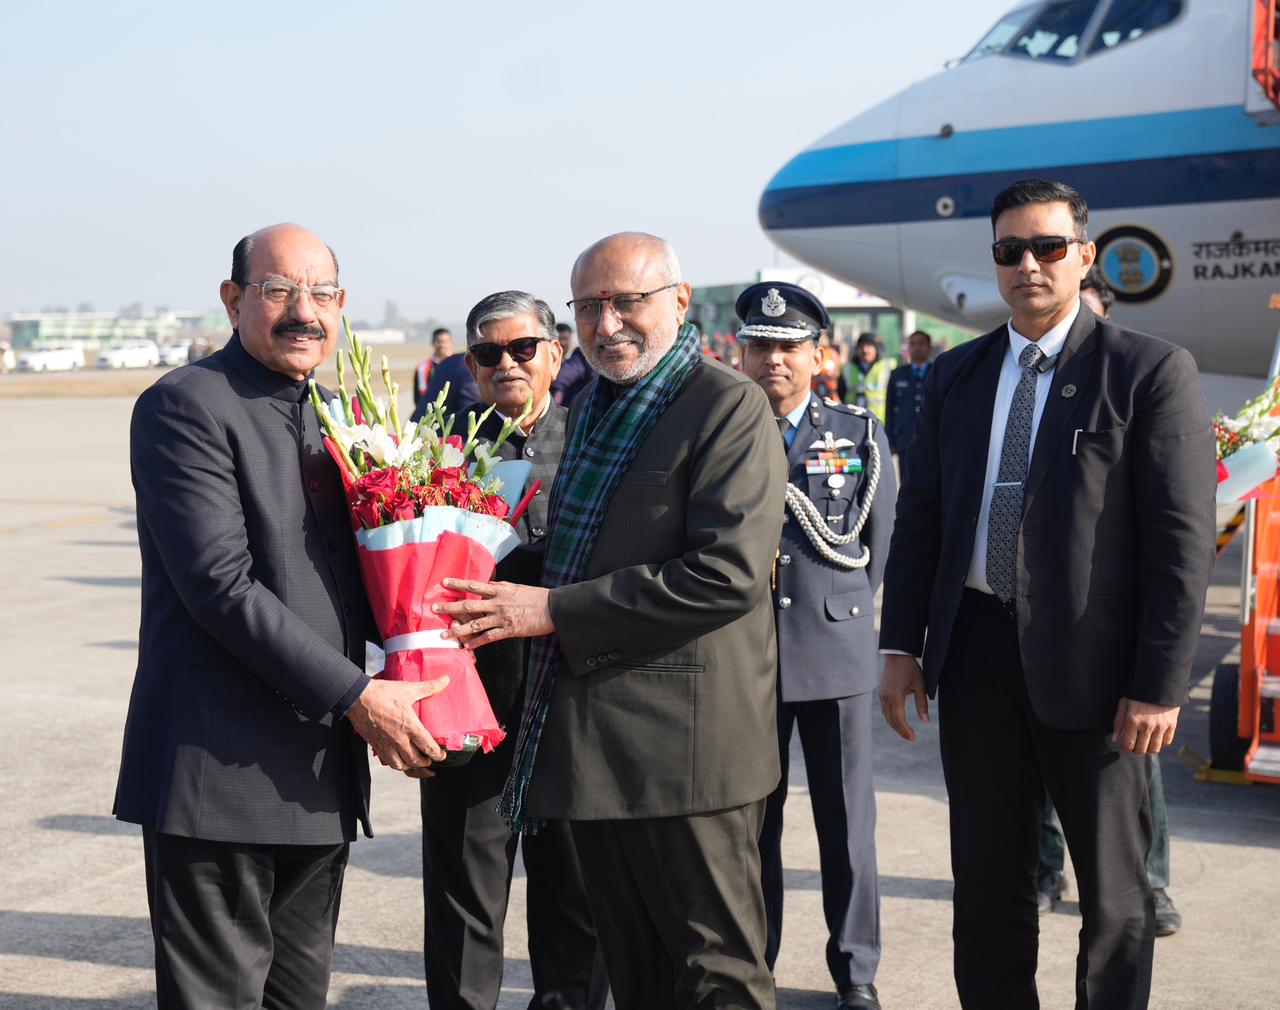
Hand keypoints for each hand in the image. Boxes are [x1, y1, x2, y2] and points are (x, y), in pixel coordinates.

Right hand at [346, 677, 449, 773]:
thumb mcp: (408, 689)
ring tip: (418, 765)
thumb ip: (429, 687)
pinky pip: (389, 762)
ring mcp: (386, 745)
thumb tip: (446, 680)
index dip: (438, 754)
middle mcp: (398, 739)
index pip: (428, 747)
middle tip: (432, 760)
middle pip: (416, 760)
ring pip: (402, 765)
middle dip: (426, 762)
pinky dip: (398, 765)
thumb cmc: (382, 693)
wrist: (356, 698)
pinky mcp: (376, 746)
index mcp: (409, 726)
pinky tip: (402, 762)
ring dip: (412, 767)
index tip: (442, 755)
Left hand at [434, 579, 554, 647]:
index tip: (443, 582)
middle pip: (469, 605)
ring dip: (458, 630)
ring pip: (475, 624)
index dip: (458, 584)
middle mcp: (497, 603)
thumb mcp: (516, 587)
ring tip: (444, 634)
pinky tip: (466, 647)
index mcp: (499, 590)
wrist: (552, 608)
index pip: (474, 586)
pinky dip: (476, 643)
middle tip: (434, 608)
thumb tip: (488, 586)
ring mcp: (501, 618)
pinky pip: (488, 638)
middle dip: (450, 607)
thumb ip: (500, 588)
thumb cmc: (536, 596)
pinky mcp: (508, 630)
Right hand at [880, 654, 928, 741]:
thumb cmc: (910, 669)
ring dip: (896, 726)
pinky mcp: (881, 693)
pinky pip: (885, 711)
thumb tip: (925, 721)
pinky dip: (892, 718)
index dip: (906, 732)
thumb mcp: (920, 685)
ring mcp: (882, 696)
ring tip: (907, 731)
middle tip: (912, 738)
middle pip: (892, 722)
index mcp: (896, 697)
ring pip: (887, 717)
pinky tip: (899, 720)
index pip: (899, 721)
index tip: (914, 738)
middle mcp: (886, 698)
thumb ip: (922, 704)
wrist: (896, 655)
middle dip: (901, 732)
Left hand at [1112, 697, 1178, 753]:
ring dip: (1148, 750)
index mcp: (1133, 720)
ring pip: (1154, 749)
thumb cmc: (1137, 694)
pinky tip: (1155, 739)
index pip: (1128, 744)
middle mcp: (1147, 726)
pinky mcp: (1171, 725)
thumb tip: (1116, 739)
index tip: (1126, 746)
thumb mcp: (1124, 704)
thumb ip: (1118, 722)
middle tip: (1135, 747)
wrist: (1158, 684)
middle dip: (1136, 751)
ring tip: (1145, 745)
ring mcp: (1161, 726)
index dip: (1126, 748)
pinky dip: (1161, 744)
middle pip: (1141, 749)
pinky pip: (1167, 742)